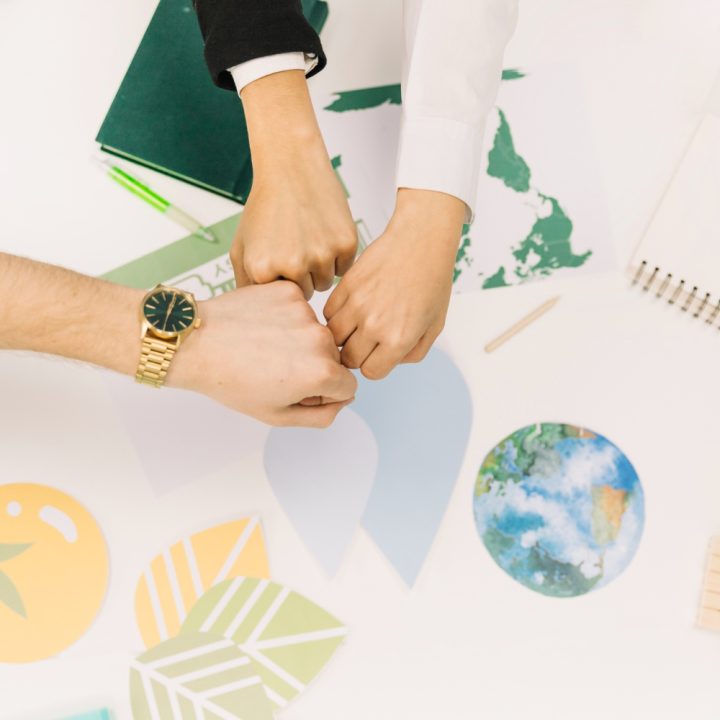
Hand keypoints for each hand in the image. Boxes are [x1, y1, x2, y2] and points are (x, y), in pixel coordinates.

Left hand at [170, 282, 356, 426]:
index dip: (325, 394)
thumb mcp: (277, 415)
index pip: (348, 386)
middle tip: (275, 370)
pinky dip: (286, 318)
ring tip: (264, 347)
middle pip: (334, 358)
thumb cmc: (231, 382)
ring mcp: (306, 311)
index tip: (298, 390)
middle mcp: (321, 338)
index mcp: (321, 372)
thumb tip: (341, 400)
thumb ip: (320, 416)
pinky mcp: (289, 291)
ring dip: (300, 341)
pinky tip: (261, 327)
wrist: (196, 343)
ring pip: (317, 332)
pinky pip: (300, 309)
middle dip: (314, 366)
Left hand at [231, 71, 357, 297]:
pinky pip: (343, 268)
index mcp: (263, 270)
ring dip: (318, 268)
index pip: (277, 300)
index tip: (277, 259)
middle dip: (300, 277)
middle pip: (303, 294)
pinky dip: (337, 256)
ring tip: (307, 239)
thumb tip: (258, 316)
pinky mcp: (346, 244)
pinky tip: (323, 233)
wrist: (291, 168)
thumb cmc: (265, 207)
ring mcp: (321, 255)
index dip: (279, 281)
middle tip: (294, 246)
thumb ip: (246, 286)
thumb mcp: (242, 248)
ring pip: (324, 283)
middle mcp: (292, 266)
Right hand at [324, 189, 465, 379]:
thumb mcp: (434, 326)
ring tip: (356, 325)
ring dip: (343, 336)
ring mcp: (357, 305)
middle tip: (366, 342)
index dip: (375, 365)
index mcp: (399, 339)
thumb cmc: (432, 282)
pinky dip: (336, 315)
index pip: (371, 372)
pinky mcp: (345, 286)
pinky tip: (351, 308)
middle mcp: (375, 326)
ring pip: (333, 337)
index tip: (378, 355)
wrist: (421, 242)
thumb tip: (387, 362)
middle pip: (348, 359)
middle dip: (357, 354)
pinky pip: (328, 313)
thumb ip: (413, 353)